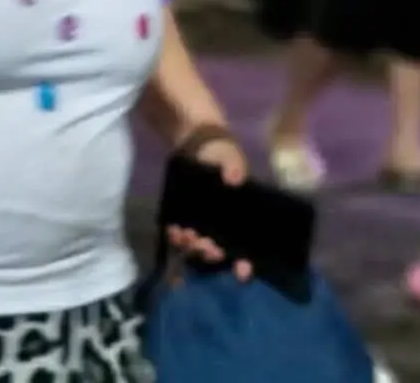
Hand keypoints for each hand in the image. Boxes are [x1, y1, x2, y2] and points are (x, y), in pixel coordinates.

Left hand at [166, 134, 251, 280]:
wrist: (197, 147)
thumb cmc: (222, 154)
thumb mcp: (230, 157)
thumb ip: (234, 166)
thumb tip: (235, 178)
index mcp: (240, 219)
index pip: (246, 248)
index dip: (245, 262)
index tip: (242, 272)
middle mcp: (223, 229)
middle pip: (221, 252)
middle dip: (212, 254)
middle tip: (206, 246)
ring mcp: (203, 227)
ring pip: (199, 249)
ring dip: (192, 248)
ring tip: (186, 235)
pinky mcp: (186, 222)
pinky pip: (181, 238)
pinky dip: (177, 238)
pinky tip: (173, 230)